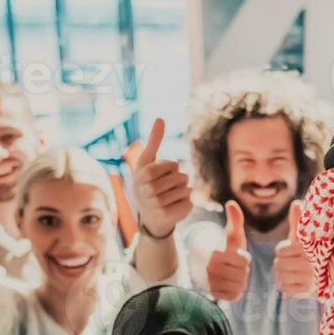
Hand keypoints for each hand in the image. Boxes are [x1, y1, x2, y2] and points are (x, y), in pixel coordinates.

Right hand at [131, 118, 191, 238]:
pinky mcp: (169, 216)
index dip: (172, 168)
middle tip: (166, 188)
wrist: (148, 214)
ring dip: (183, 192)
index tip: (161, 175)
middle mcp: (149, 189)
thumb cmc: (147, 182)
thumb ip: (154, 141)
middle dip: (179, 180)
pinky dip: (186, 204)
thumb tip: (160, 118)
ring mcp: (158, 204)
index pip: (173, 164)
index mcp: (144, 173)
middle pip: (182, 177)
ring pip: (187, 190)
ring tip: (170, 197)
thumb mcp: (148, 161)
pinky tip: (174, 207)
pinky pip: (189, 204)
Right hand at [206, 200, 250, 300]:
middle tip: (233, 266)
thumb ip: (235, 220)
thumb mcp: (231, 235)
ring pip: (239, 285)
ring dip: (239, 280)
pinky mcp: (214, 295)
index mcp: (217, 253)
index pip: (244, 260)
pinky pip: (234, 295)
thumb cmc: (223, 249)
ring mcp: (212, 283)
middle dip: (242, 270)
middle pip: (243, 274)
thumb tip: (231, 203)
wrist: (204, 267)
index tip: (236, 255)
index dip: (243, 258)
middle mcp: (212, 269)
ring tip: (230, 274)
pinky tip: (228, 284)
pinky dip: (234, 291)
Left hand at [273, 201, 314, 296]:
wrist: (331, 276)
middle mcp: (310, 264)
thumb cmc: (315, 252)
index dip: (284, 250)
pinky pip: (284, 288)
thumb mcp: (307, 237)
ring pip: (280, 276)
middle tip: (291, 262)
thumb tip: (296, 203)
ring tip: (292, 271)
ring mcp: (309, 280)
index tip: (292, 250)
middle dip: (282, 263)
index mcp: (309, 249)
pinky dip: (285, 285)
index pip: (281, 251)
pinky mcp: (306, 291)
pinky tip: (293, 280)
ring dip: (282, 274)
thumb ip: (298, 222)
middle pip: (279, 264)